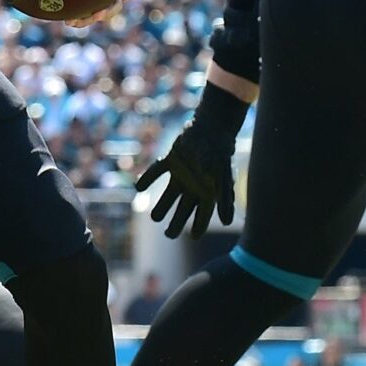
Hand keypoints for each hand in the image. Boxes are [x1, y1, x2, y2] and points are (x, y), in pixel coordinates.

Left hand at [136, 82, 246, 238]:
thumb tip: (227, 223)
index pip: (202, 215)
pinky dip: (147, 178)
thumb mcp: (223, 179)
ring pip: (169, 195)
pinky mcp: (171, 161)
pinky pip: (157, 172)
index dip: (199, 227)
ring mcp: (181, 174)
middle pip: (183, 211)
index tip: (193, 237)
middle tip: (168, 234)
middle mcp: (193, 186)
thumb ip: (225, 200)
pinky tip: (139, 188)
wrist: (211, 128)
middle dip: (176, 224)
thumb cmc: (219, 154)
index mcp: (207, 192)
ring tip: (154, 216)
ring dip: (162, 207)